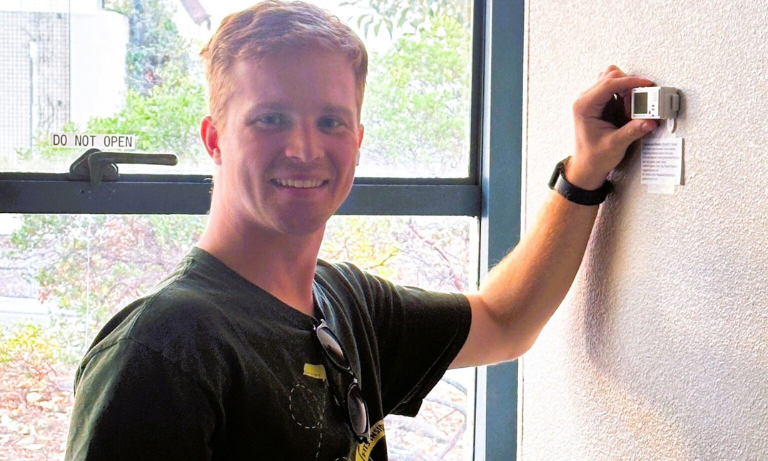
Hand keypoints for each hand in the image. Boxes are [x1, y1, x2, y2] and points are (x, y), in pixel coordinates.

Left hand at [567, 65, 658, 189]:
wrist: (587, 166)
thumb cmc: (594, 157)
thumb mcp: (615, 144)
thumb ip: (633, 131)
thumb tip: (651, 120)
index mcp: (584, 106)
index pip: (608, 83)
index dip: (630, 81)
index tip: (646, 84)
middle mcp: (585, 100)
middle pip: (610, 77)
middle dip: (629, 87)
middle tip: (638, 106)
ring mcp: (592, 100)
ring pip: (612, 80)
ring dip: (626, 90)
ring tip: (630, 111)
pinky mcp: (599, 103)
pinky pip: (614, 89)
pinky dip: (625, 94)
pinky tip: (627, 111)